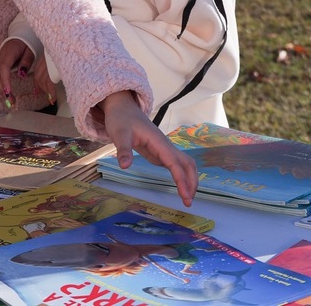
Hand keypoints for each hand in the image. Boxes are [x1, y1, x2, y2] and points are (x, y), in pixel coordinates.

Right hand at [0, 39, 33, 107]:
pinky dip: (3, 85)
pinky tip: (8, 93)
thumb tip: (21, 74)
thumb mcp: (30, 49)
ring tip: (11, 101)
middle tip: (11, 102)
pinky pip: (0, 76)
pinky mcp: (1, 64)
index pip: (4, 69)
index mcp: (8, 53)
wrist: (20, 35)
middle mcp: (1, 58)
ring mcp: (0, 61)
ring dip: (3, 90)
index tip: (8, 92)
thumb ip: (26, 60)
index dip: (5, 81)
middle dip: (3, 90)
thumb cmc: (27, 42)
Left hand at [96, 91, 197, 205]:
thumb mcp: (119, 134)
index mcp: (158, 141)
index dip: (181, 179)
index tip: (185, 195)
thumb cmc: (121, 119)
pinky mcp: (160, 152)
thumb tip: (125, 166)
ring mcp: (164, 149)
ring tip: (188, 197)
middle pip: (187, 163)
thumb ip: (123, 150)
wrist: (123, 108)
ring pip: (185, 164)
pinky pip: (176, 164)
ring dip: (190, 179)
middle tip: (188, 202)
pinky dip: (182, 176)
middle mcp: (165, 145)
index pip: (175, 162)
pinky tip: (182, 187)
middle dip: (191, 182)